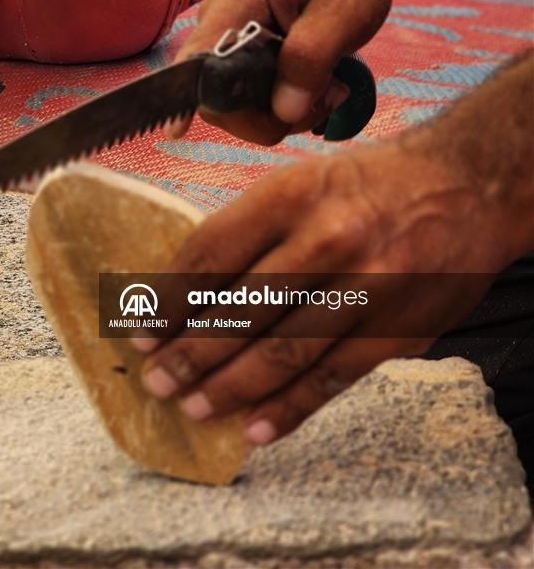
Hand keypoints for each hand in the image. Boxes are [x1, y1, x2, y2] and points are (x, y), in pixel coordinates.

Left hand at [133, 131, 505, 445]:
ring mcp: (366, 289)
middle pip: (240, 311)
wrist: (468, 186)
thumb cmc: (366, 185)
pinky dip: (290, 408)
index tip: (140, 328)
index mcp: (291, 195)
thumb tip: (182, 291)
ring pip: (282, 352)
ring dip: (229, 387)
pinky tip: (255, 428)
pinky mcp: (397, 330)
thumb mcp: (299, 182)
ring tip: (192, 407)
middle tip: (155, 379)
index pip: (209, 255)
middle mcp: (327, 240)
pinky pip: (333, 379)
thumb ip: (248, 232)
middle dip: (189, 353)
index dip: (166, 299)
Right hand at [168, 0, 392, 144]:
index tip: (178, 130)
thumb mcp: (342, 12)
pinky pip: (248, 100)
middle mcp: (219, 23)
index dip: (186, 98)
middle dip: (268, 115)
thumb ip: (310, 59)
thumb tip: (283, 111)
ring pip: (234, 107)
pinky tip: (314, 87)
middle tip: (325, 98)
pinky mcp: (241, 59)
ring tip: (328, 88)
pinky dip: (282, 106)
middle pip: (217, 98)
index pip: (198, 58)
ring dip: (282, 113)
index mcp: (235, 1)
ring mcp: (227, 43)